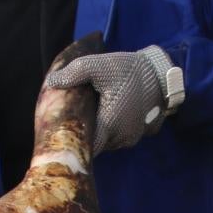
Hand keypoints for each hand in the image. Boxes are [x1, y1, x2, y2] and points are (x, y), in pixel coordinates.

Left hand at [43, 45, 176, 154]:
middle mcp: (122, 138)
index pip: (86, 147)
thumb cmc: (128, 69)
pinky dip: (112, 128)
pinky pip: (120, 137)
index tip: (64, 132)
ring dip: (100, 130)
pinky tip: (107, 113)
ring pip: (108, 141)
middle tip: (74, 117)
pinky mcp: (141, 133)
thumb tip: (52, 83)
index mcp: (109, 125)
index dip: (74, 142)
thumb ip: (73, 73)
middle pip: (96, 144)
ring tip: (91, 114)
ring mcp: (133, 137)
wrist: (160, 72)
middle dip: (85, 132)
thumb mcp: (98, 65)